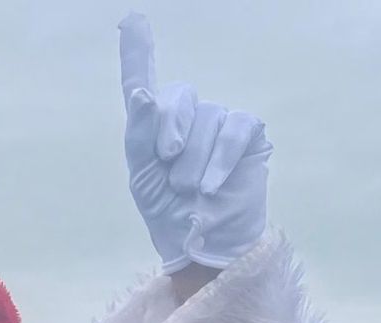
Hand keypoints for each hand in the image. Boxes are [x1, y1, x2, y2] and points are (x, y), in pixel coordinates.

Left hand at [119, 13, 270, 271]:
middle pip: (178, 99)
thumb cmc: (168, 211)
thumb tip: (144, 94)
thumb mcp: (143, 176)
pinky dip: (220, 158)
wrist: (202, 242)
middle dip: (170, 136)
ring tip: (192, 190)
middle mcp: (187, 116)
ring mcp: (220, 122)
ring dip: (194, 161)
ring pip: (207, 119)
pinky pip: (235, 129)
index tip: (131, 21)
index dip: (137, 52)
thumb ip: (139, 134)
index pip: (143, 81)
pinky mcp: (249, 134)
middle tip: (171, 170)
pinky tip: (210, 184)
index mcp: (153, 126)